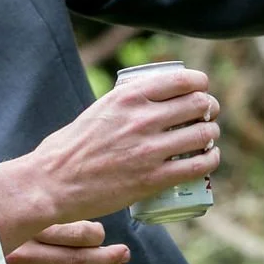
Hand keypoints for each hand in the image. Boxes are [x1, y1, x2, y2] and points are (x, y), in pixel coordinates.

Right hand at [0, 66, 221, 248]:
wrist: (52, 183)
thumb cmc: (71, 146)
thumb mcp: (100, 108)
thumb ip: (128, 102)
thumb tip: (156, 98)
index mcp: (129, 95)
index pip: (183, 80)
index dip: (200, 85)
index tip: (201, 91)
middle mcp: (143, 118)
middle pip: (199, 105)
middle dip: (209, 109)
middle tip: (207, 116)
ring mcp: (149, 149)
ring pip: (202, 134)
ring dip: (211, 135)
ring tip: (208, 138)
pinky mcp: (152, 178)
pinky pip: (197, 166)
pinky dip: (210, 160)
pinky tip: (210, 158)